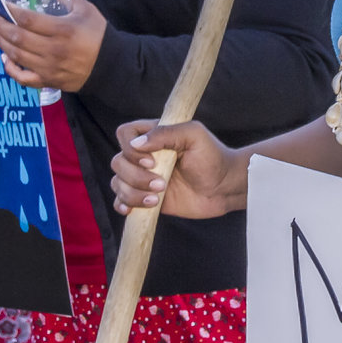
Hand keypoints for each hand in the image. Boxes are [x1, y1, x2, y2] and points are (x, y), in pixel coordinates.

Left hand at [0, 0, 105, 92]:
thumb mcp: (87, 11)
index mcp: (62, 30)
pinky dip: (10, 69)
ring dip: (1, 43)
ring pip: (16, 56)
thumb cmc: (98, 36)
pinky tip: (5, 58)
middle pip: (17, 37)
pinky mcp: (48, 81)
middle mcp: (52, 49)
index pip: (28, 19)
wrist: (110, 66)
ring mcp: (48, 68)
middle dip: (0, 26)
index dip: (11, 11)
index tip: (3, 5)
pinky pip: (23, 78)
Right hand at [108, 118, 245, 217]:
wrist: (224, 188)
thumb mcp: (194, 136)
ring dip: (133, 193)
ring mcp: (143, 178)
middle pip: (118, 162)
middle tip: (163, 183)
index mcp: (153, 136)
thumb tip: (136, 144)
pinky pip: (121, 200)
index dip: (131, 149)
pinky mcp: (145, 198)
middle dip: (135, 176)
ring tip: (157, 198)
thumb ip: (166, 133)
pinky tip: (132, 209)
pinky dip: (122, 204)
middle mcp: (144, 156)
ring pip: (117, 183)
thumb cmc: (213, 157)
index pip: (124, 134)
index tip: (152, 161)